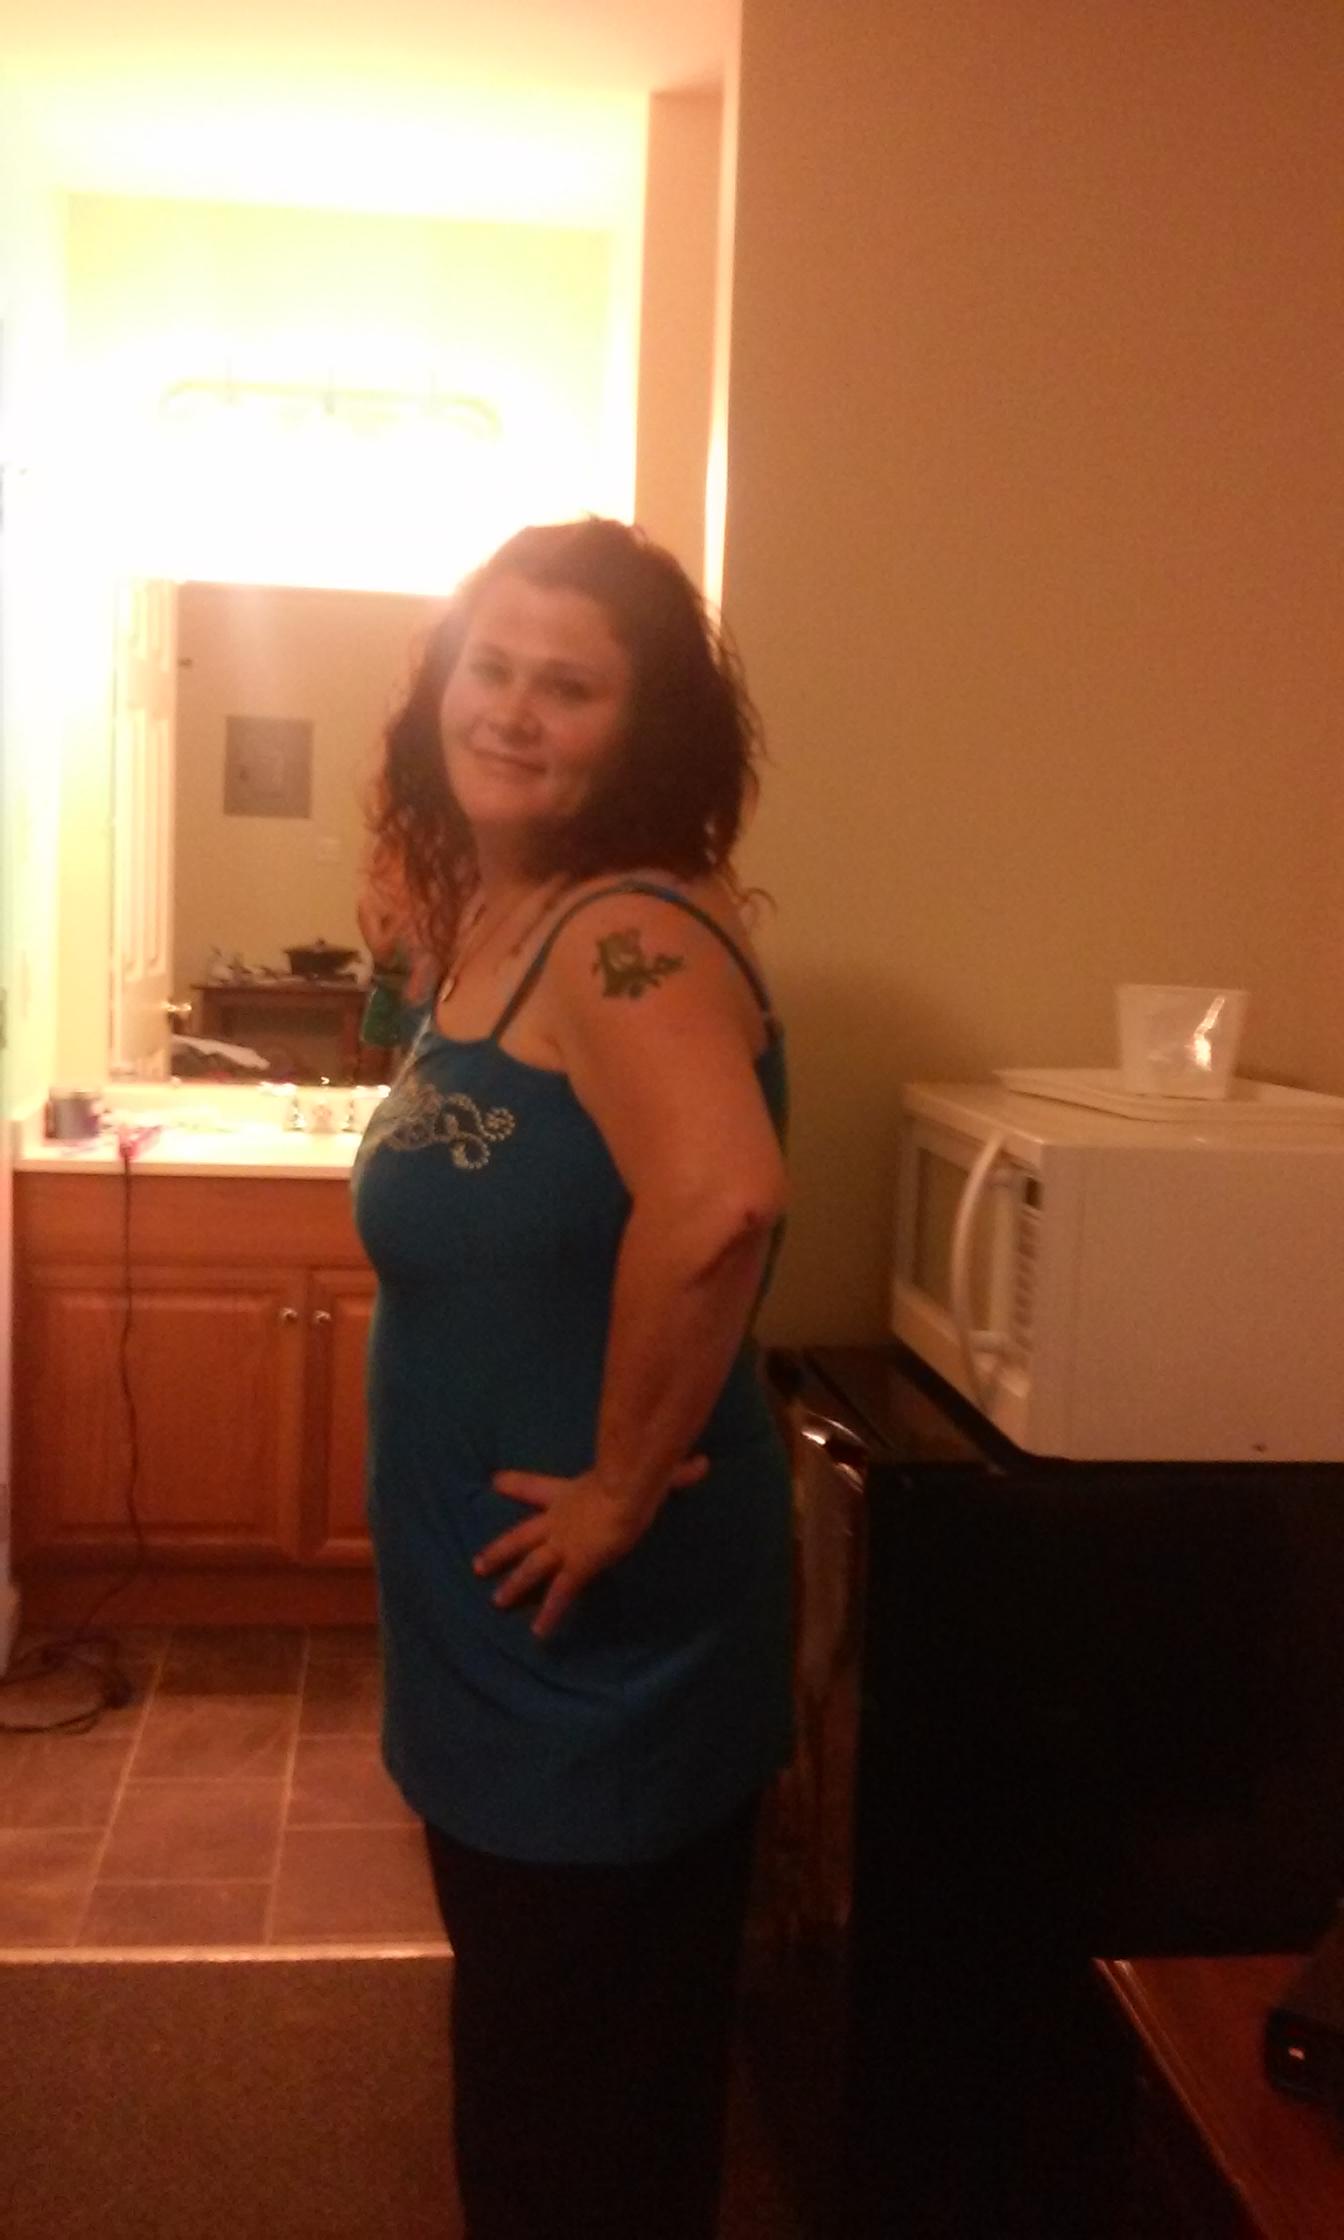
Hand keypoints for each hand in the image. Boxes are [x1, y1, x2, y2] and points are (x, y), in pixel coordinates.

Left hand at [473, 1456, 708, 1639]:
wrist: (626, 1491)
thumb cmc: (633, 1477)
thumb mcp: (649, 1473)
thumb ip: (674, 1472)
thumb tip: (702, 1463)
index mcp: (568, 1494)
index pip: (535, 1487)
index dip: (514, 1483)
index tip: (493, 1482)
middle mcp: (558, 1522)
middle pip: (520, 1536)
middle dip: (500, 1550)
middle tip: (478, 1564)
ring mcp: (564, 1545)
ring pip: (531, 1568)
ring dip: (514, 1585)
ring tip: (497, 1602)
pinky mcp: (575, 1566)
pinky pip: (559, 1595)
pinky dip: (549, 1615)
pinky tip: (539, 1634)